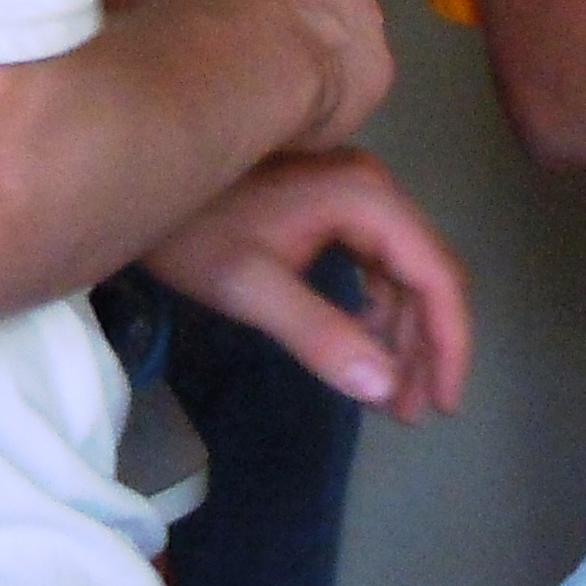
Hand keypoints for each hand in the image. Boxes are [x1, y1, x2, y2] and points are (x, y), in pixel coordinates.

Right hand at [100, 0, 393, 148]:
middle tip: (246, 49)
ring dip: (310, 55)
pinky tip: (290, 118)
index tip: (224, 1)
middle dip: (289, 10)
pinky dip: (325, 101)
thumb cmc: (186, 4)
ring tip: (265, 90)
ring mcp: (367, 13)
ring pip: (339, 34)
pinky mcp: (379, 69)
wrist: (239, 58)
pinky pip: (351, 85)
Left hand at [151, 149, 471, 420]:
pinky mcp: (331, 204)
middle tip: (411, 413)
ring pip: (404, 271)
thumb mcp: (250, 287)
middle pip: (427, 273)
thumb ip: (320, 335)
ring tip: (390, 398)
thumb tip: (386, 387)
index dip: (448, 343)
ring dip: (404, 332)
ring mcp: (353, 192)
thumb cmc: (190, 229)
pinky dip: (378, 309)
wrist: (137, 173)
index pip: (435, 275)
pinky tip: (364, 348)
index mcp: (366, 198)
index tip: (443, 404)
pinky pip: (376, 262)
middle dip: (427, 345)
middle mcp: (372, 188)